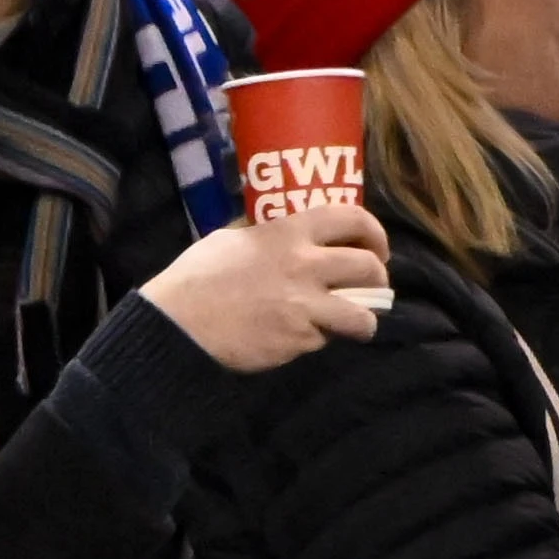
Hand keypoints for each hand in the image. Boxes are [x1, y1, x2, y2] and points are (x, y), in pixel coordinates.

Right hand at [135, 199, 393, 370]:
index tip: (376, 248)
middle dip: (379, 280)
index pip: (352, 217)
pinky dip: (320, 339)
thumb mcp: (231, 237)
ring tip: (355, 323)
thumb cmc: (197, 277)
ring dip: (364, 321)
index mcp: (288, 232)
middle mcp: (305, 265)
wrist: (179, 324)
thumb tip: (285, 232)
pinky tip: (303, 335)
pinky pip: (325, 339)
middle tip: (372, 287)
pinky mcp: (299, 340)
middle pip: (369, 268)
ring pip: (362, 315)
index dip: (374, 232)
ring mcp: (305, 306)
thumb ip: (265, 234)